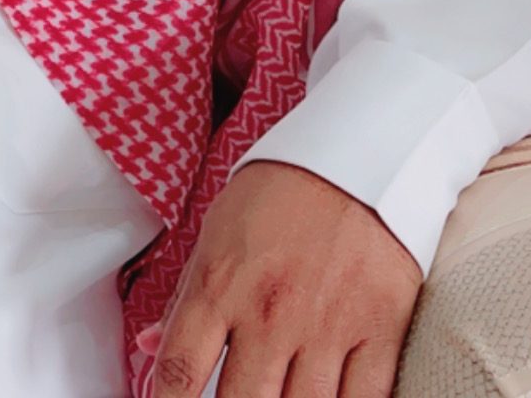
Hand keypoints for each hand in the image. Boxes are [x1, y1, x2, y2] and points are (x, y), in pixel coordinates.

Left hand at [146, 161, 419, 397]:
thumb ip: (185, 300)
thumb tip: (148, 347)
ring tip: (278, 396)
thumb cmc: (280, 194)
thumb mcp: (215, 236)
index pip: (180, 373)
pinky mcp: (381, 327)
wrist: (357, 156)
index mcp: (219, 287)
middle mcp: (270, 312)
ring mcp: (328, 324)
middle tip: (240, 397)